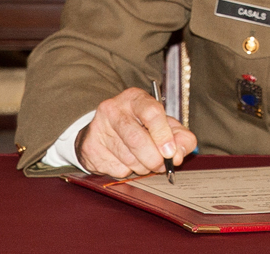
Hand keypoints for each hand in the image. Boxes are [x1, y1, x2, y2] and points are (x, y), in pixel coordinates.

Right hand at [75, 87, 197, 177]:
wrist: (103, 132)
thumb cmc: (139, 126)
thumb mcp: (163, 125)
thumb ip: (179, 136)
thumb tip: (178, 153)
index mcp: (135, 98)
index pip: (152, 112)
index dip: (164, 135)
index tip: (170, 152)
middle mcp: (113, 108)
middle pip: (138, 139)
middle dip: (154, 159)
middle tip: (161, 165)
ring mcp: (99, 128)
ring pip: (128, 158)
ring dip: (143, 167)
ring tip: (144, 161)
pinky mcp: (90, 148)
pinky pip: (116, 169)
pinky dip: (127, 172)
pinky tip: (126, 161)